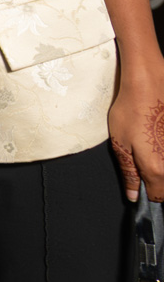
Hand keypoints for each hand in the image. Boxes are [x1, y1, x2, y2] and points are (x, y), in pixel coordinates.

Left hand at [109, 58, 163, 202]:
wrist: (148, 85)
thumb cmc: (131, 112)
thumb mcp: (120, 144)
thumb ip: (129, 173)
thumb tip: (133, 195)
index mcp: (157, 169)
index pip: (158, 196)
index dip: (146, 194)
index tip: (138, 186)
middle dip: (154, 179)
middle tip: (140, 161)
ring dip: (160, 164)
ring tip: (146, 144)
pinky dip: (162, 149)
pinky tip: (155, 137)